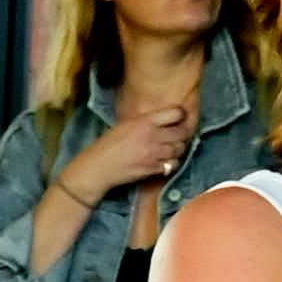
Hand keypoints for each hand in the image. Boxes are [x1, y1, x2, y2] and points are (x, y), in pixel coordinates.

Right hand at [70, 102, 194, 202]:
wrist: (98, 167)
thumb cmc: (107, 144)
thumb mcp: (125, 124)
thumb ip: (145, 121)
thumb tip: (162, 120)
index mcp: (145, 121)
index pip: (176, 113)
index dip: (181, 116)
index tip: (179, 119)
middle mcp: (152, 136)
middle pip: (182, 132)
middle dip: (182, 134)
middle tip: (178, 136)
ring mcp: (154, 153)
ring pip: (179, 149)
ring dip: (177, 150)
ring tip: (170, 149)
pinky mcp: (152, 169)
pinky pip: (172, 165)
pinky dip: (170, 164)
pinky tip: (163, 162)